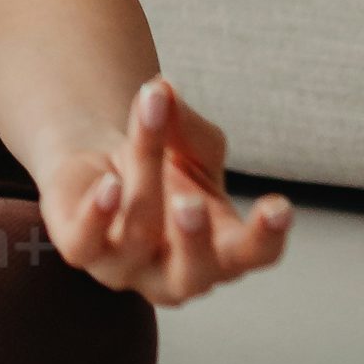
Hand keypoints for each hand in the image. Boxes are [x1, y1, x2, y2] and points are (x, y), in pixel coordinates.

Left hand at [38, 74, 291, 307]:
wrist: (102, 167)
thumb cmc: (166, 166)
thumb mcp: (189, 143)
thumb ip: (186, 123)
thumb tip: (165, 91)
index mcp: (223, 250)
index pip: (255, 255)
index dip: (268, 237)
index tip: (279, 205)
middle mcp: (179, 272)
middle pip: (195, 271)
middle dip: (194, 239)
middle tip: (192, 203)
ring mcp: (129, 268)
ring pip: (138, 234)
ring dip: (143, 181)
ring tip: (137, 141)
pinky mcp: (84, 253)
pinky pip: (85, 246)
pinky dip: (96, 217)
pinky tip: (108, 186)